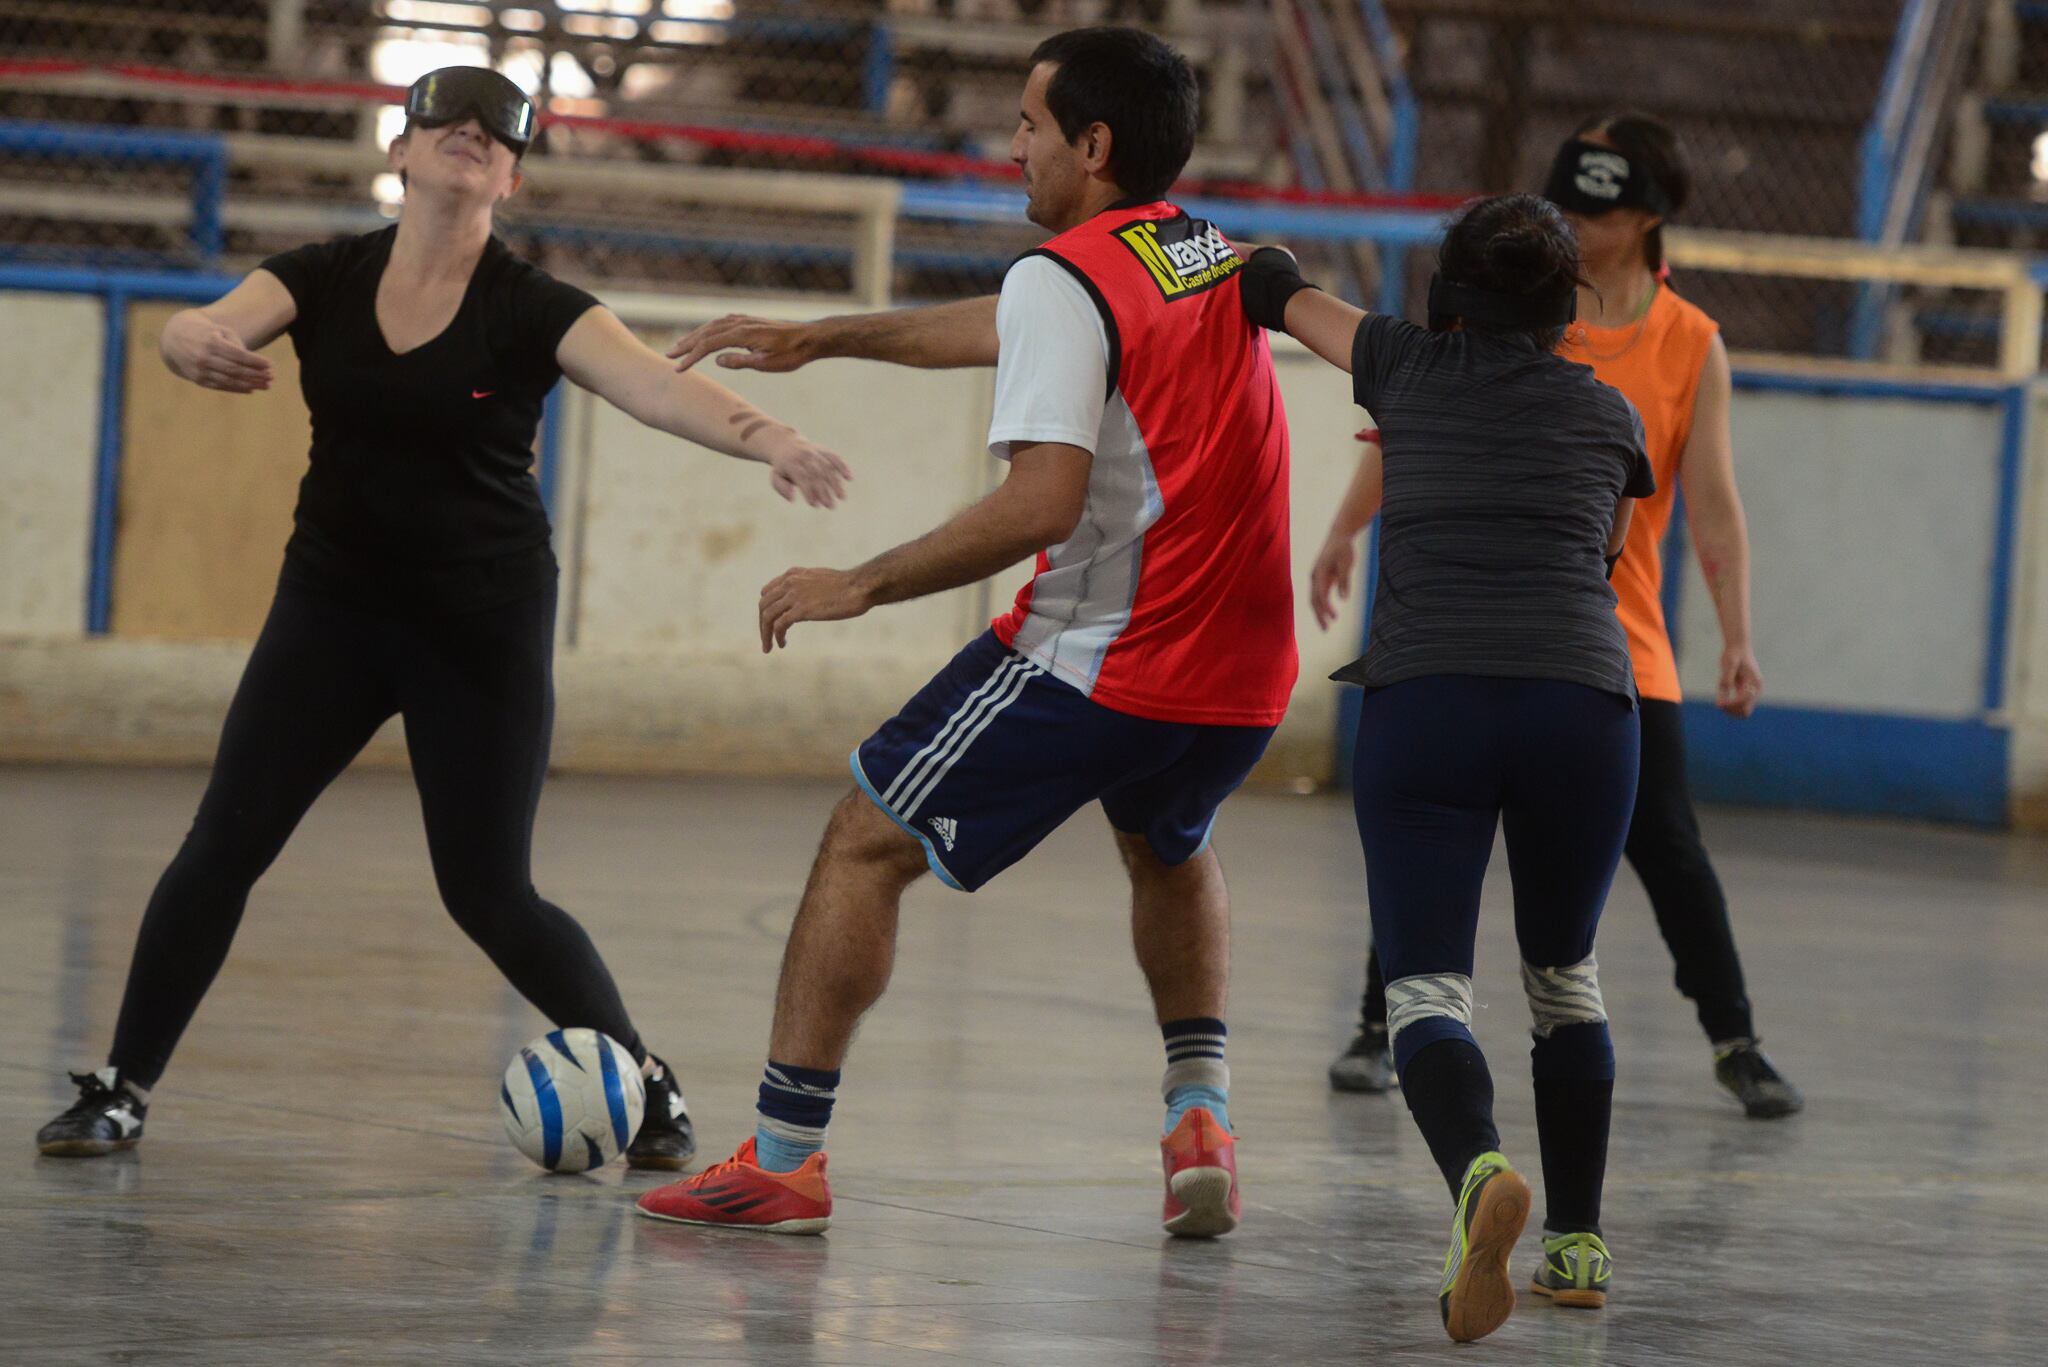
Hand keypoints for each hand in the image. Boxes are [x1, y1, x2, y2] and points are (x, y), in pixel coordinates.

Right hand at [163, 311, 272, 392]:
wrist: (174, 338)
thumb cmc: (205, 332)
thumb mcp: (220, 330)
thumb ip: (236, 344)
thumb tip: (252, 362)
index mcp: (211, 342)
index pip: (238, 355)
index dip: (256, 361)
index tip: (271, 365)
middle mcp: (204, 357)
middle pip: (236, 370)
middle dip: (256, 375)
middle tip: (272, 377)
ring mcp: (200, 370)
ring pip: (229, 381)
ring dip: (250, 384)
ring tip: (266, 385)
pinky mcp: (198, 379)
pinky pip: (220, 386)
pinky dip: (237, 389)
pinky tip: (251, 389)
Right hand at [669, 315, 819, 373]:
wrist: (809, 338)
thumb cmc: (791, 354)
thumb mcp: (766, 363)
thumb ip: (740, 361)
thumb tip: (717, 360)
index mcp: (742, 334)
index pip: (709, 344)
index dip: (692, 356)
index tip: (679, 368)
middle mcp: (740, 323)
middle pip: (706, 332)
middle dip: (686, 344)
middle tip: (668, 354)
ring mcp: (744, 321)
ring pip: (712, 326)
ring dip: (695, 336)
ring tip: (680, 346)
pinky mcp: (748, 322)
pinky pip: (722, 324)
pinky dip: (708, 330)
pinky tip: (704, 335)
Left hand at [758, 567, 870, 651]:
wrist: (860, 587)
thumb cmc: (849, 586)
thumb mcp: (822, 580)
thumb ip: (808, 586)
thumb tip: (807, 600)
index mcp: (793, 574)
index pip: (767, 591)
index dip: (766, 609)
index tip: (771, 622)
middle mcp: (789, 583)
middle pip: (764, 605)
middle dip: (762, 624)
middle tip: (767, 639)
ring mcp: (794, 596)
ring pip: (767, 616)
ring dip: (765, 634)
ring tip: (769, 647)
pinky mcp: (801, 610)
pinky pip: (779, 625)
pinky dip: (777, 636)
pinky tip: (782, 644)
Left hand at [762, 430, 852, 507]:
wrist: (786, 444)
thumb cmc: (783, 467)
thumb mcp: (776, 477)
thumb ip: (782, 488)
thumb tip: (793, 499)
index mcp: (791, 463)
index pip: (802, 478)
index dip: (808, 491)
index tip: (814, 504)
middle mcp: (804, 456)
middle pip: (817, 474)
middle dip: (824, 491)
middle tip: (831, 506)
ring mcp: (815, 452)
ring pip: (828, 467)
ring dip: (836, 483)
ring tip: (842, 497)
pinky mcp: (824, 450)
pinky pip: (835, 457)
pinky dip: (843, 467)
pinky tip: (849, 478)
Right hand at [1309, 535, 1356, 630]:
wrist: (1338, 536)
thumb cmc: (1343, 548)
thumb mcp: (1347, 562)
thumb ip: (1344, 580)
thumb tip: (1343, 598)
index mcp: (1320, 572)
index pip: (1320, 594)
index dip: (1326, 607)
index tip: (1334, 617)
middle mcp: (1315, 577)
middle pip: (1314, 600)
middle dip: (1319, 615)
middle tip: (1325, 630)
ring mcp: (1317, 578)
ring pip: (1315, 599)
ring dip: (1319, 613)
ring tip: (1326, 627)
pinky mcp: (1321, 579)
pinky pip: (1319, 596)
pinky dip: (1322, 606)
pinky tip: (1329, 615)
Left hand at [1717, 645, 1762, 717]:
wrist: (1739, 647)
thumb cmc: (1733, 654)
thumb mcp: (1728, 664)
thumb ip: (1726, 680)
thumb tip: (1722, 698)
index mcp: (1753, 683)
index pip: (1743, 701)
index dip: (1730, 704)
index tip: (1718, 703)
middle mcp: (1755, 689)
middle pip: (1745, 711)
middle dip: (1731, 710)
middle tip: (1719, 704)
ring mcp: (1752, 692)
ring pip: (1744, 712)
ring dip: (1731, 711)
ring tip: (1719, 703)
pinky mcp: (1746, 692)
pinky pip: (1740, 706)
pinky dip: (1731, 707)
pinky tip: (1721, 700)